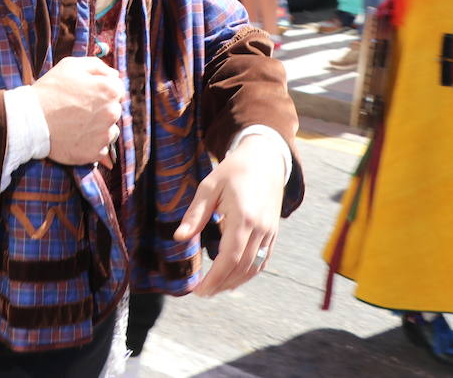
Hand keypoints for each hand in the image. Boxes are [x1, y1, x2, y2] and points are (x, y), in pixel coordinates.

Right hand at [32, 56, 124, 165]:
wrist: (30, 120)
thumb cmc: (50, 90)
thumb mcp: (71, 65)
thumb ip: (98, 66)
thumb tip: (114, 74)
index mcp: (109, 90)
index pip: (117, 88)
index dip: (100, 88)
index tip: (85, 93)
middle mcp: (112, 112)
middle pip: (113, 109)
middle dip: (100, 108)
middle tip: (78, 108)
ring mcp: (104, 134)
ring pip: (110, 129)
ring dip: (98, 126)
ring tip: (76, 123)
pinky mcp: (95, 152)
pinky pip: (101, 147)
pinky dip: (91, 143)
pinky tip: (76, 136)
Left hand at [174, 135, 285, 295]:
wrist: (265, 159)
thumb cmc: (233, 171)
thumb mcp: (209, 186)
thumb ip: (195, 214)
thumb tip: (179, 238)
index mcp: (243, 217)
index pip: (230, 258)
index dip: (214, 278)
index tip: (199, 290)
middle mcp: (260, 229)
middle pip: (242, 267)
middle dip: (222, 284)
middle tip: (203, 293)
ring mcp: (270, 232)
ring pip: (254, 267)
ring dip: (235, 282)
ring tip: (215, 288)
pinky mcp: (273, 233)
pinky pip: (263, 261)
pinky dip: (248, 273)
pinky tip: (233, 277)